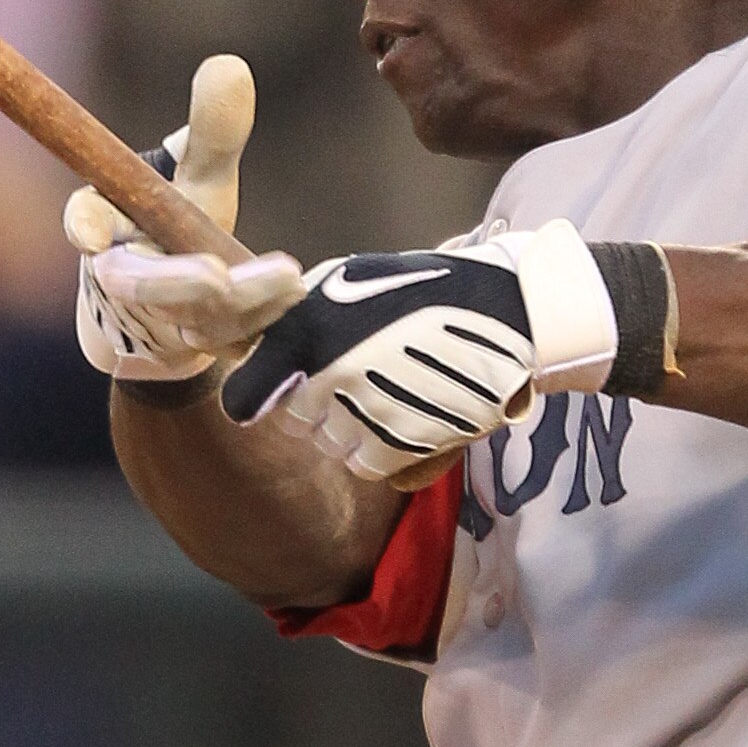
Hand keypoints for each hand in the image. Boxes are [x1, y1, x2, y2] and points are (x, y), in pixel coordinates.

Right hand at [69, 56, 303, 379]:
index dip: (91, 223)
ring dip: (242, 303)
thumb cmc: (178, 227)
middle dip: (177, 283)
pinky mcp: (206, 353)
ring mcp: (167, 323)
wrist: (181, 314)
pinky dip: (266, 321)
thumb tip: (231, 67)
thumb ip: (212, 134)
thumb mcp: (196, 176)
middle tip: (215, 278)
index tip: (93, 230)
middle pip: (142, 286)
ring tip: (285, 280)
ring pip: (195, 320)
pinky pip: (234, 342)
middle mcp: (131, 281)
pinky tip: (298, 299)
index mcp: (111, 231)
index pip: (89, 224)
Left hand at [219, 221, 617, 480]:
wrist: (503, 312)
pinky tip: (404, 417)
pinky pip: (368, 466)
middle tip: (354, 378)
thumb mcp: (349, 280)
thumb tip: (262, 351)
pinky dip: (380, 451)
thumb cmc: (423, 288)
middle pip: (297, 422)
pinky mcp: (403, 445)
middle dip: (317, 405)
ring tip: (388, 392)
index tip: (272, 390)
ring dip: (352, 428)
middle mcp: (329, 378)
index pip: (244, 396)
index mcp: (307, 331)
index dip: (257, 396)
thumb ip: (300, 318)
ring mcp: (367, 415)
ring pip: (333, 446)